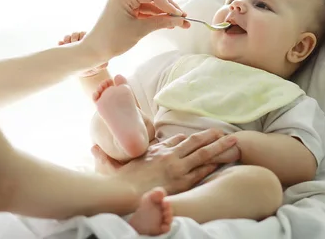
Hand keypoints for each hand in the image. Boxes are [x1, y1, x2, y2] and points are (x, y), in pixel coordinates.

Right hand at [58, 31, 107, 76]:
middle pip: (75, 34)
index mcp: (88, 41)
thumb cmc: (92, 67)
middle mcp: (79, 41)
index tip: (81, 41)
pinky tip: (61, 45)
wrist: (83, 70)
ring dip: (67, 39)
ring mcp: (71, 44)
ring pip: (67, 37)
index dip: (82, 37)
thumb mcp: (97, 66)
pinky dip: (60, 43)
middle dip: (74, 38)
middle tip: (73, 43)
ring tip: (66, 44)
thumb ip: (102, 65)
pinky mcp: (64, 48)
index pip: (84, 34)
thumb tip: (105, 65)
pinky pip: (61, 42)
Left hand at [81, 0, 190, 63]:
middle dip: (168, 6)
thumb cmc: (112, 41)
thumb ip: (161, 22)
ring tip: (179, 23)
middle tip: (182, 18)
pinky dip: (155, 14)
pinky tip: (167, 22)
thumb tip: (180, 20)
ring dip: (163, 11)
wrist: (94, 50)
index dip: (169, 4)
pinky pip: (144, 6)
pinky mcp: (124, 5)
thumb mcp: (139, 31)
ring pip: (150, 0)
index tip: (180, 16)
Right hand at [91, 128, 237, 194]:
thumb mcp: (109, 165)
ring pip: (203, 153)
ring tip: (232, 142)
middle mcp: (168, 156)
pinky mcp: (182, 180)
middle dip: (209, 137)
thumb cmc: (118, 182)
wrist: (125, 192)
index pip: (174, 141)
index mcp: (154, 151)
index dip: (186, 139)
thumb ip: (103, 156)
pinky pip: (202, 170)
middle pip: (193, 143)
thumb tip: (92, 147)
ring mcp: (177, 167)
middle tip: (223, 132)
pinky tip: (224, 161)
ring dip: (218, 147)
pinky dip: (214, 164)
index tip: (194, 137)